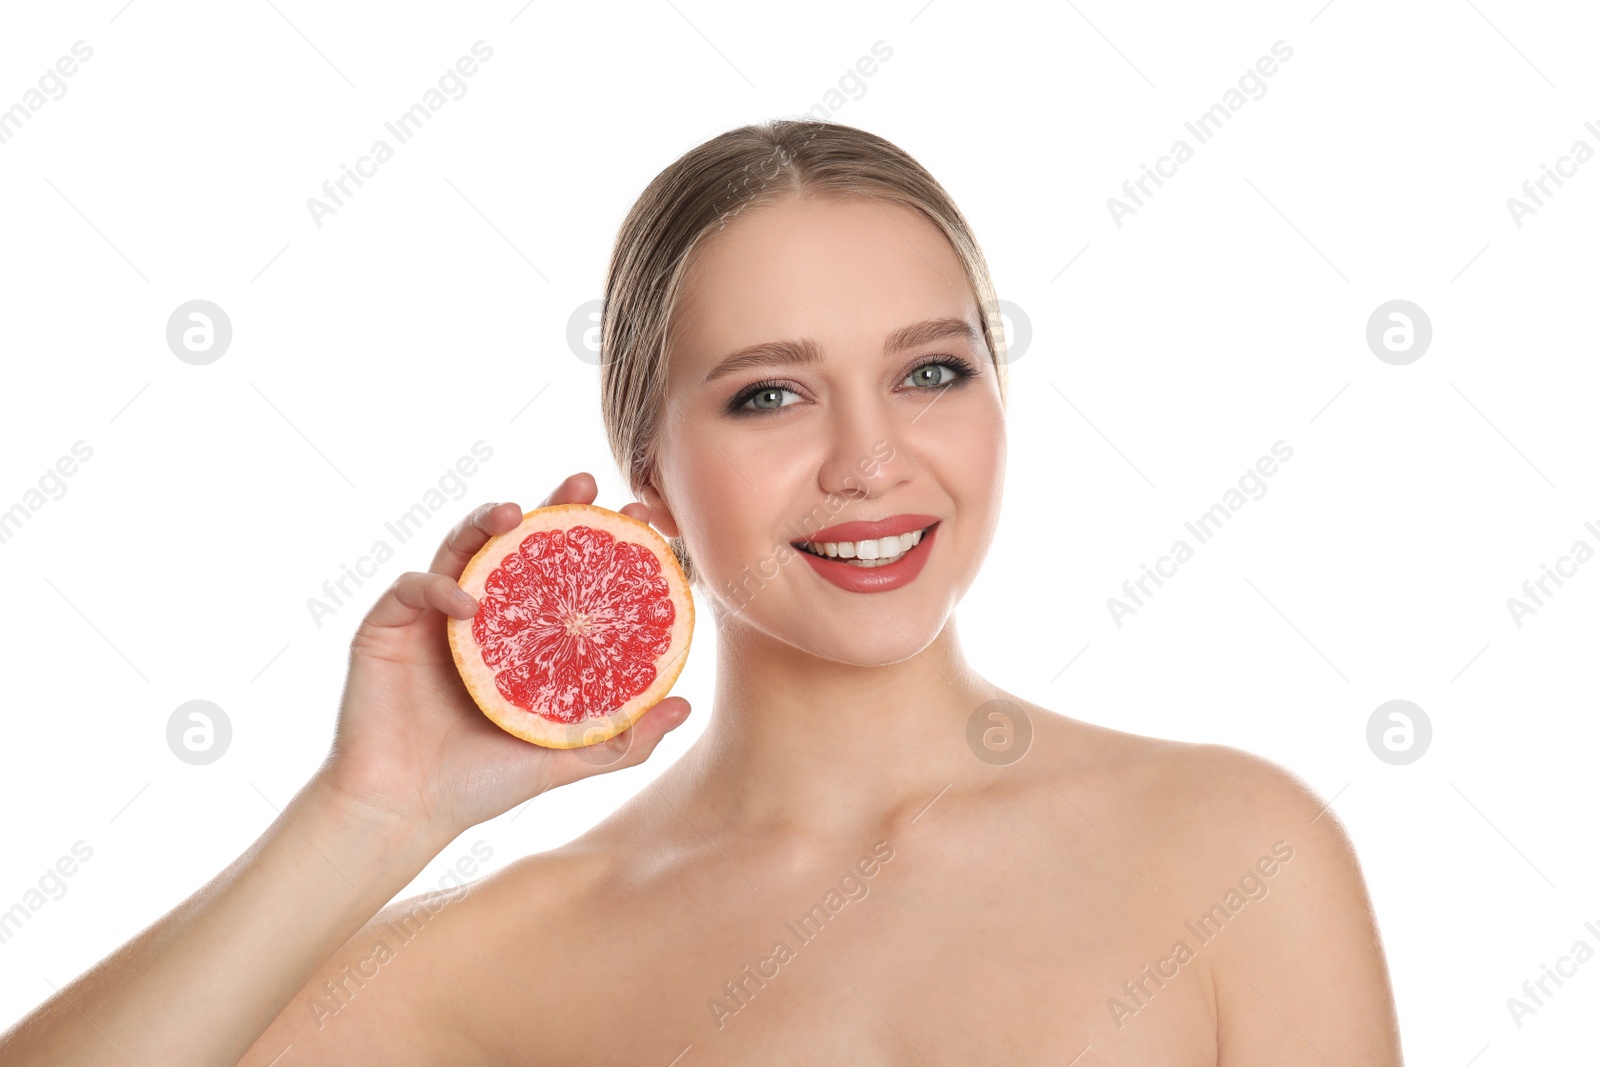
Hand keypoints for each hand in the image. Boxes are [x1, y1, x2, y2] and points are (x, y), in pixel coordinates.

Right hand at [315, 472, 691, 841]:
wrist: (403, 814)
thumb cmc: (481, 785)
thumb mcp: (562, 758)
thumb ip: (621, 737)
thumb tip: (687, 705)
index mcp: (521, 634)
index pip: (563, 571)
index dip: (598, 538)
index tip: (640, 517)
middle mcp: (481, 613)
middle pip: (517, 541)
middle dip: (550, 503)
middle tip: (584, 481)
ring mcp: (433, 616)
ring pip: (460, 545)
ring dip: (486, 520)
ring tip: (516, 512)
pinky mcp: (388, 626)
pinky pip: (413, 586)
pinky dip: (440, 584)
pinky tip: (469, 599)